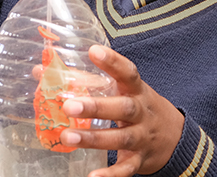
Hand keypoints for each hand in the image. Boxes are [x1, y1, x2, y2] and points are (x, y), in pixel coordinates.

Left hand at [60, 45, 184, 176]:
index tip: (94, 51)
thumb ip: (87, 80)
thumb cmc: (139, 107)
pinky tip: (92, 176)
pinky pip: (125, 169)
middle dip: (97, 107)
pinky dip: (110, 175)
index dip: (113, 62)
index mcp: (137, 91)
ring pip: (120, 138)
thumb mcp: (124, 91)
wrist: (175, 137)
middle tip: (70, 105)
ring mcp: (142, 137)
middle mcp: (142, 113)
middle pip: (123, 108)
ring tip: (67, 136)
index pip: (128, 73)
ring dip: (94, 138)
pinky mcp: (139, 160)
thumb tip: (41, 72)